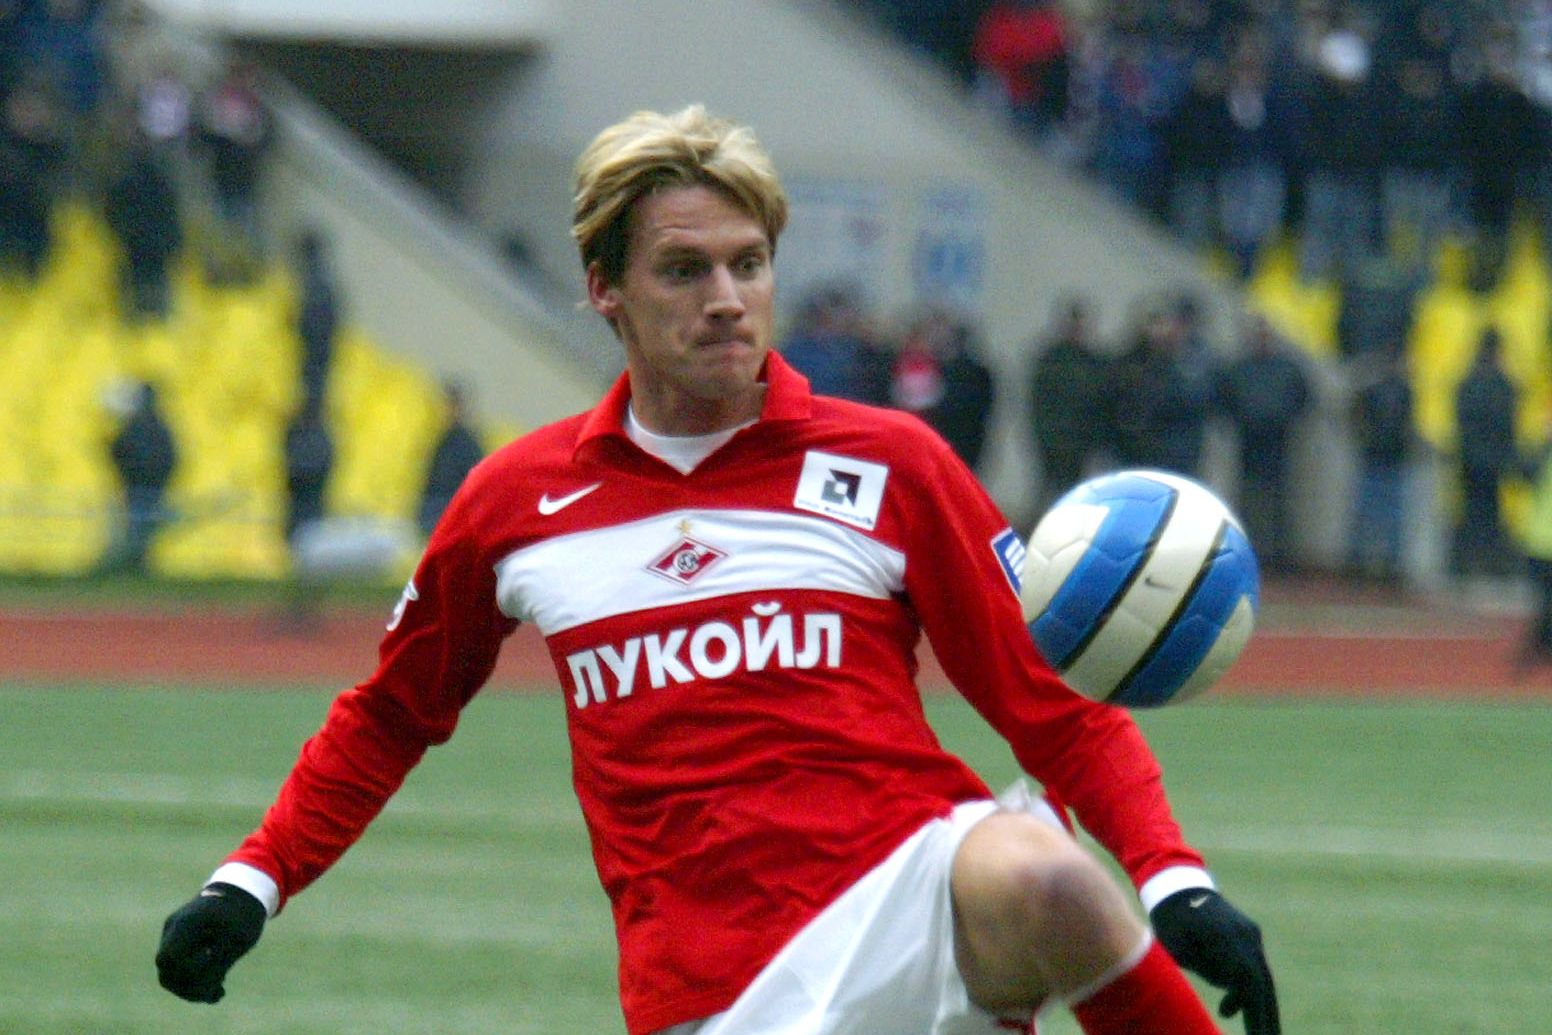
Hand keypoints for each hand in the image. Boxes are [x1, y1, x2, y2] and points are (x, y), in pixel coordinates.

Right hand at [156, 882, 265, 1002]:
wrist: (241, 892)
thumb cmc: (242, 913)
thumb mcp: (238, 939)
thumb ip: (219, 966)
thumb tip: (208, 994)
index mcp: (185, 923)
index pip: (169, 959)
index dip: (188, 971)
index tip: (213, 963)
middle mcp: (173, 929)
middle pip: (167, 971)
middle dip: (190, 987)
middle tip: (218, 990)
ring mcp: (173, 935)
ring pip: (172, 973)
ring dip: (193, 987)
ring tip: (219, 990)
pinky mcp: (180, 942)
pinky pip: (180, 967)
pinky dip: (195, 979)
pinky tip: (217, 987)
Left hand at [1150, 888, 1278, 1034]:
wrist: (1176, 882)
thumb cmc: (1170, 918)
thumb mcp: (1177, 949)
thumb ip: (1206, 974)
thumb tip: (1231, 1007)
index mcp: (1228, 939)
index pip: (1250, 984)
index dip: (1255, 1013)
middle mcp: (1246, 936)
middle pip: (1263, 984)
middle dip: (1266, 1016)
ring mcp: (1250, 933)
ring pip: (1261, 976)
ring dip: (1259, 1005)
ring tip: (1258, 1033)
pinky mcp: (1248, 933)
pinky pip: (1254, 966)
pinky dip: (1248, 988)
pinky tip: (1230, 1008)